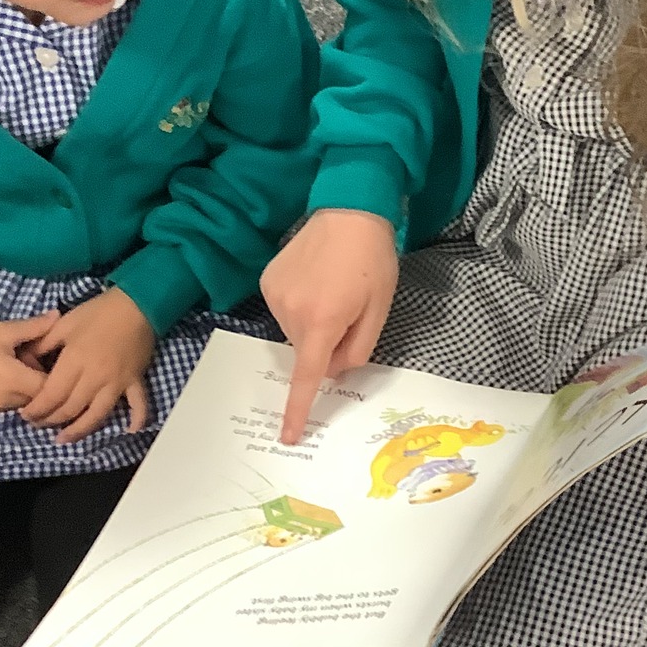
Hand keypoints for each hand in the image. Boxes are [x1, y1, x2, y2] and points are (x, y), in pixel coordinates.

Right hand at [0, 313, 58, 414]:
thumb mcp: (3, 330)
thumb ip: (35, 328)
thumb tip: (58, 316)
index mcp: (16, 382)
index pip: (51, 388)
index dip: (55, 375)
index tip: (48, 360)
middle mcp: (5, 402)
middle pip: (36, 398)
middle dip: (38, 382)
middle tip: (28, 360)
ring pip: (19, 404)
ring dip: (21, 390)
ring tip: (9, 367)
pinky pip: (0, 407)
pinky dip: (4, 395)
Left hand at [18, 289, 155, 444]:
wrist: (136, 304)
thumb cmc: (98, 313)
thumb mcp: (64, 324)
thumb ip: (43, 344)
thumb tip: (26, 361)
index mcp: (75, 361)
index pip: (51, 394)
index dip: (36, 409)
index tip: (25, 415)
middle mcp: (95, 378)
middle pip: (70, 409)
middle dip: (50, 421)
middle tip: (37, 424)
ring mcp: (117, 382)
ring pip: (96, 415)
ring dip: (79, 430)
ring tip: (64, 438)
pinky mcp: (134, 381)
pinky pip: (138, 404)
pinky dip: (137, 419)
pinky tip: (130, 431)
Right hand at [261, 208, 398, 442]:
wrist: (348, 210)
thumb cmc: (373, 261)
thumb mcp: (378, 309)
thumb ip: (357, 349)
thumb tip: (334, 372)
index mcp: (323, 322)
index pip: (308, 377)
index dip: (298, 410)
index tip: (289, 436)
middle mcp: (291, 311)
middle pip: (306, 351)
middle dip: (325, 345)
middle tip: (349, 313)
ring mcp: (275, 295)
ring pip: (294, 332)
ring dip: (312, 324)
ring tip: (333, 289)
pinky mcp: (268, 281)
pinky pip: (284, 310)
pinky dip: (300, 306)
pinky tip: (316, 281)